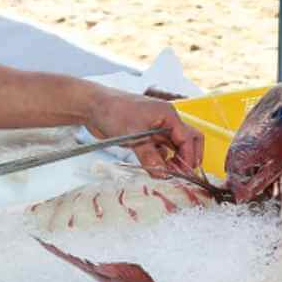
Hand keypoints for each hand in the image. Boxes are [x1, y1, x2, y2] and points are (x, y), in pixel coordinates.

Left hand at [84, 88, 203, 175]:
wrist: (93, 106)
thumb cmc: (114, 110)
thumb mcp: (133, 135)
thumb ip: (149, 156)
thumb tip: (163, 174)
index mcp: (168, 115)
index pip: (188, 138)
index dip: (188, 157)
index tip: (184, 173)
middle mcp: (166, 121)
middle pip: (187, 140)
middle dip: (188, 157)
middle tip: (181, 174)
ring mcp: (156, 129)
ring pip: (174, 147)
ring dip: (174, 161)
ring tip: (167, 174)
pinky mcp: (146, 137)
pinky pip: (161, 150)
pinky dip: (162, 160)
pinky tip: (155, 169)